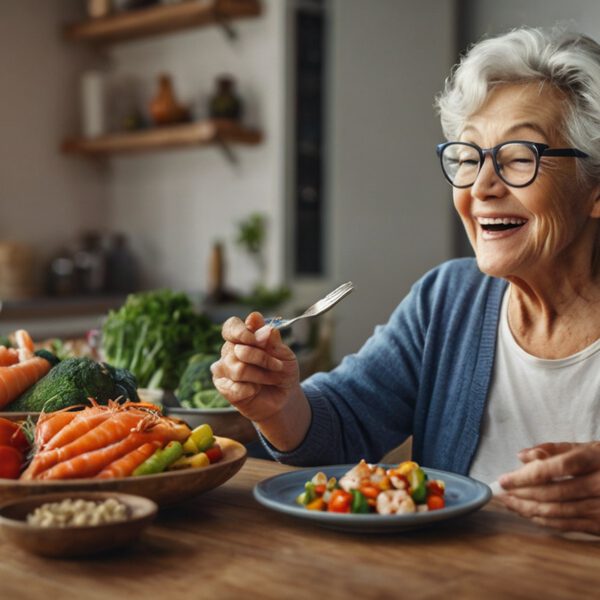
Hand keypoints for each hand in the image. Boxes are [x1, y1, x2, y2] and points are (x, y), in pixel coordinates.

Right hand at [211, 312, 309, 450]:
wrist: (283, 397)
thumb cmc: (282, 371)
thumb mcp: (283, 353)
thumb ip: (269, 337)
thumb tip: (254, 317)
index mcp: (243, 336)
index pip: (231, 326)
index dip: (243, 332)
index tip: (262, 339)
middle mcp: (230, 349)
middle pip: (239, 349)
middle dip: (262, 359)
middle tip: (278, 366)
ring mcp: (223, 367)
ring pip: (238, 369)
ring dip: (261, 375)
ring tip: (271, 379)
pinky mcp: (222, 386)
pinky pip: (234, 387)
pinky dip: (251, 389)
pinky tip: (255, 390)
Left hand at [497, 442, 599, 534]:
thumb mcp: (588, 446)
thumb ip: (554, 449)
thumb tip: (522, 455)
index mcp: (596, 458)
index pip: (555, 468)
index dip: (526, 476)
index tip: (503, 479)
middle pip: (553, 493)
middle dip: (522, 495)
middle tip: (501, 494)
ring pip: (559, 512)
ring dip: (529, 510)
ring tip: (509, 504)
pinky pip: (569, 525)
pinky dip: (545, 521)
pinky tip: (529, 514)